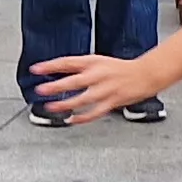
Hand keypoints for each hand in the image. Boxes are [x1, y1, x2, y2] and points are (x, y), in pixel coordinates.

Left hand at [28, 50, 163, 122]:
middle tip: (41, 90)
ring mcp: (106, 89)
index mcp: (93, 62)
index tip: (35, 69)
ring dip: (66, 104)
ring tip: (52, 108)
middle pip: (73, 81)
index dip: (50, 65)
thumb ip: (82, 68)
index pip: (67, 62)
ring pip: (83, 99)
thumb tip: (62, 72)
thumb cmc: (122, 69)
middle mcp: (98, 75)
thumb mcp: (99, 61)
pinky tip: (72, 120)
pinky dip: (83, 117)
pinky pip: (95, 112)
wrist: (146, 74)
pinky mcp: (113, 101)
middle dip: (56, 86)